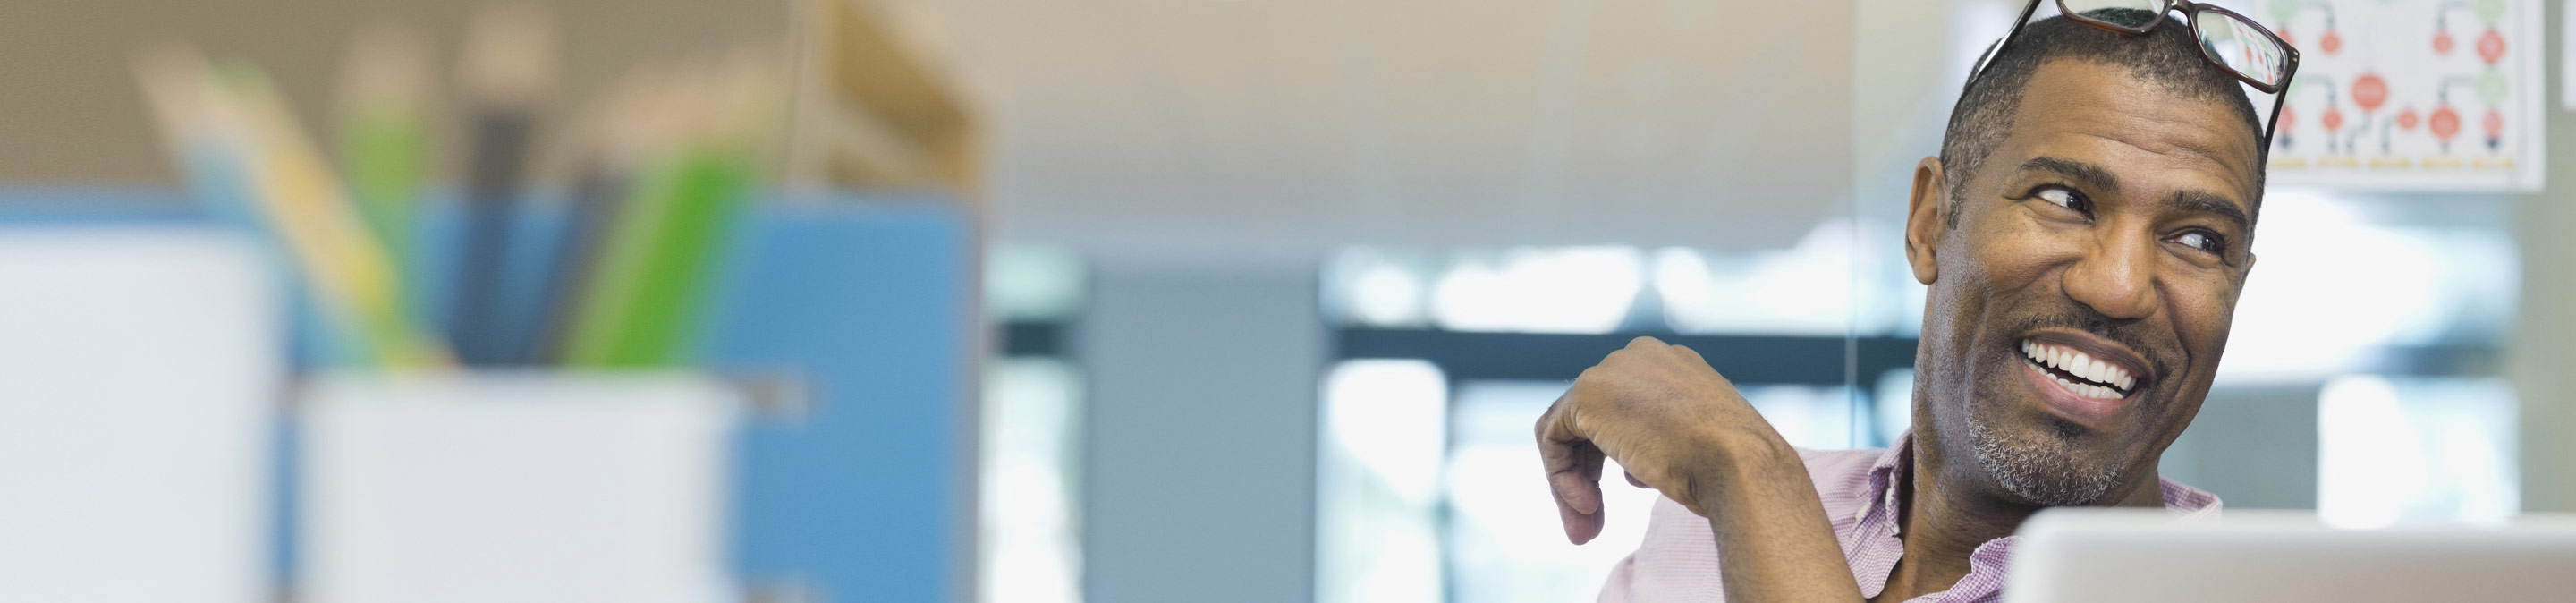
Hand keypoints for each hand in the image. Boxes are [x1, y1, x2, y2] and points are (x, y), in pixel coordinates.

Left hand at [1535, 336, 1796, 543]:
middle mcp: (1640, 357)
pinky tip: (1588, 507)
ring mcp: (1612, 371)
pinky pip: (1554, 439)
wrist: (1742, 464)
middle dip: (1587, 475)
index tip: (1618, 497)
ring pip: (1568, 431)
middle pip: (1591, 419)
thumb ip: (1662, 446)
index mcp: (1673, 365)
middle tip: (1590, 526)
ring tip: (1586, 530)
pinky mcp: (1587, 395)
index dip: (1612, 458)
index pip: (1623, 408)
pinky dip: (1561, 478)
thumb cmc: (1734, 470)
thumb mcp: (1700, 449)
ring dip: (1572, 485)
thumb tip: (1631, 470)